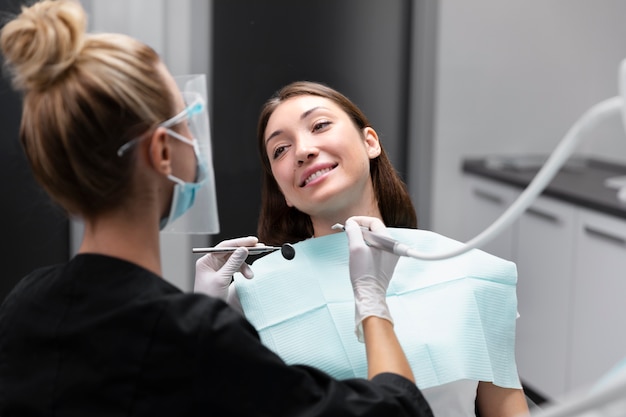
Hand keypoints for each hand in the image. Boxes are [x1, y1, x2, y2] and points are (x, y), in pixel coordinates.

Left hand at [194, 236, 257, 300]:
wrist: (208, 314)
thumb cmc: (209, 297)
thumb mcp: (222, 279)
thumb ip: (233, 263)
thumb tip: (243, 249)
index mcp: (207, 261)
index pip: (225, 246)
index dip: (240, 243)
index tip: (253, 241)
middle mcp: (211, 263)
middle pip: (231, 252)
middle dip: (245, 252)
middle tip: (260, 248)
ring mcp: (217, 269)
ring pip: (235, 261)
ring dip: (245, 266)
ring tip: (250, 275)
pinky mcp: (223, 276)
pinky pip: (235, 268)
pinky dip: (243, 271)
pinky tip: (248, 276)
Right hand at [344, 216, 398, 341]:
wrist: (370, 295)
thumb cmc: (364, 274)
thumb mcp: (355, 249)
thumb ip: (353, 232)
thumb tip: (351, 223)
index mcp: (388, 242)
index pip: (374, 222)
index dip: (360, 220)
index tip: (348, 224)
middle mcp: (392, 248)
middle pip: (374, 230)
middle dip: (360, 230)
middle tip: (348, 235)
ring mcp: (390, 256)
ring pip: (374, 240)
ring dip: (362, 239)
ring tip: (352, 247)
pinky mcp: (385, 264)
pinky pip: (375, 249)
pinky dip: (366, 248)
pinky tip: (358, 255)